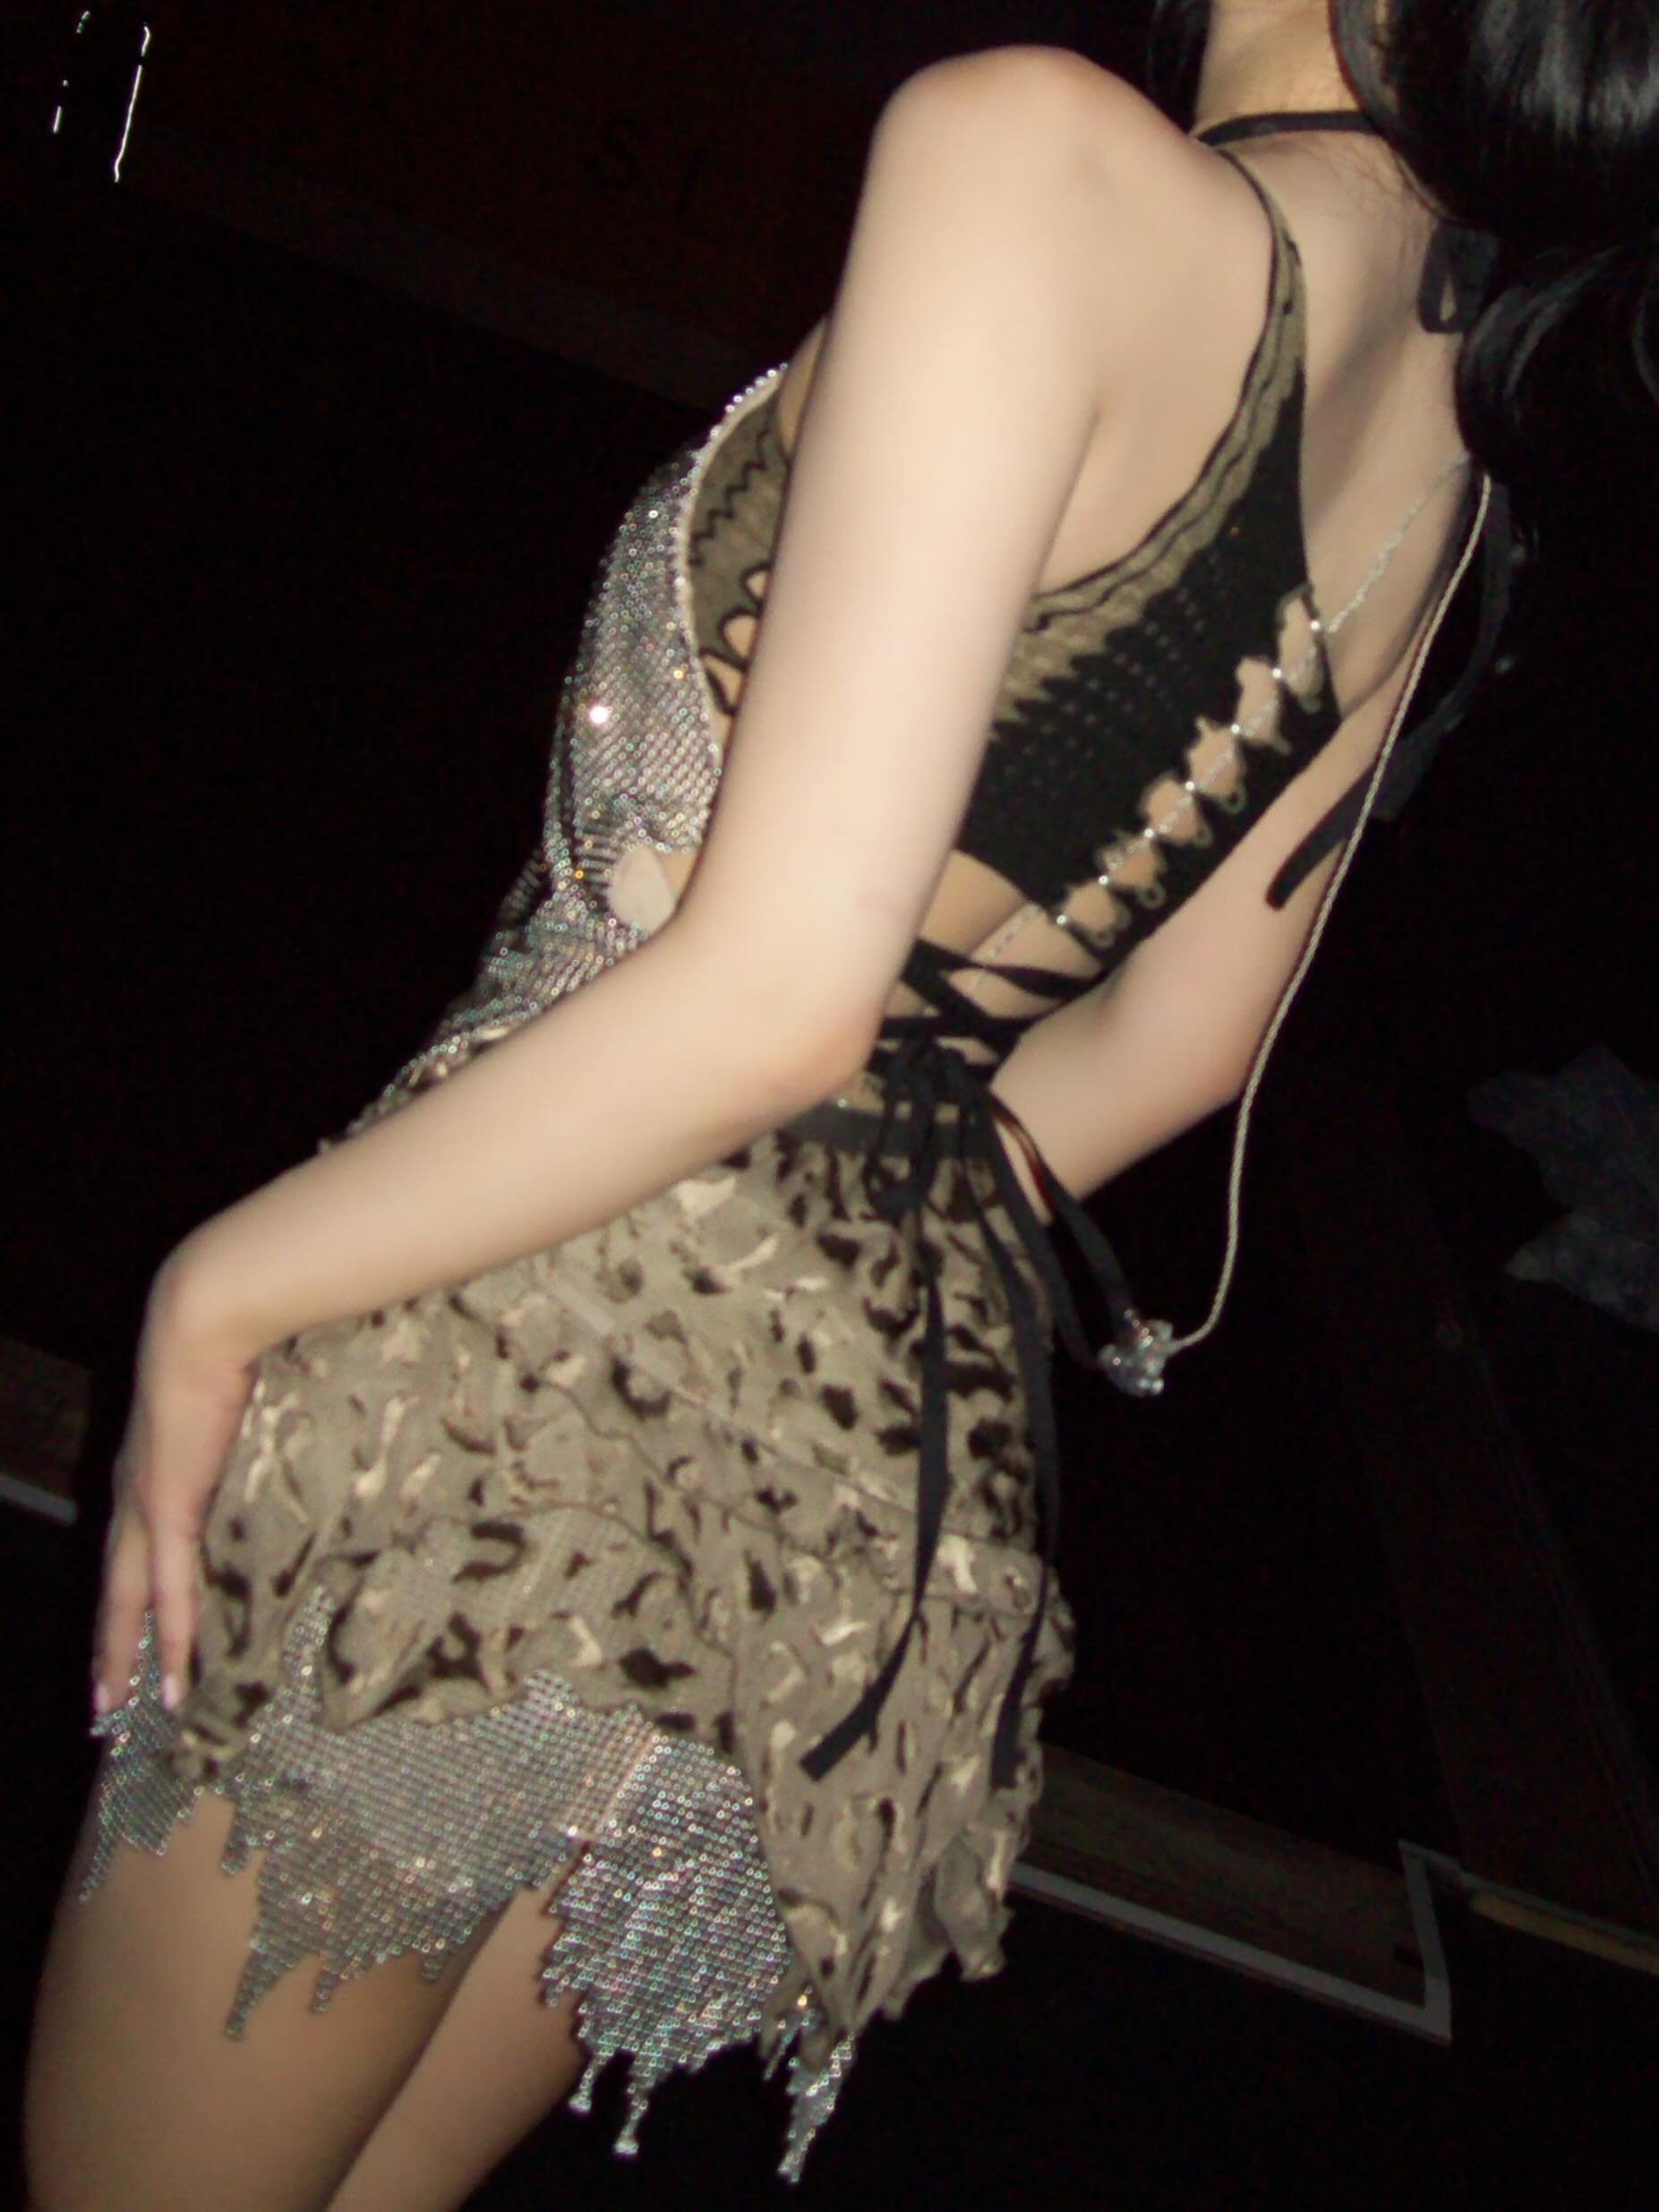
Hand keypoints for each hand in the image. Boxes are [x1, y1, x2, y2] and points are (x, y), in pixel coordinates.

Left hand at [93, 1254, 258, 1717]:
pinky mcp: (168, 1509)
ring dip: (119, 1653)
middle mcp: (134, 1491)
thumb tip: (291, 1430)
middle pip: (115, 1583)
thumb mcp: (240, 1394)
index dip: (127, 1589)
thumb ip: (253, 1425)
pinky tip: (171, 1680)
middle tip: (103, 1697)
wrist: (204, 1319)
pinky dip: (168, 1638)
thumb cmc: (231, 1341)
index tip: (127, 1625)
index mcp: (150, 1464)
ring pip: (125, 1599)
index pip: (134, 1542)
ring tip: (115, 1706)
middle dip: (107, 1641)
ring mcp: (144, 1503)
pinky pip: (170, 1590)